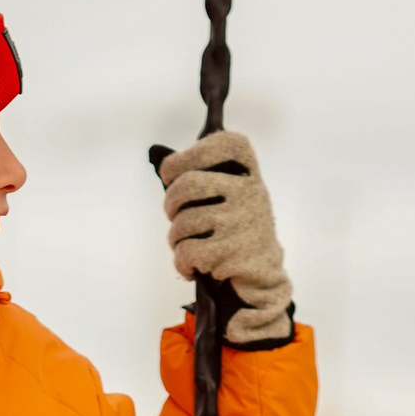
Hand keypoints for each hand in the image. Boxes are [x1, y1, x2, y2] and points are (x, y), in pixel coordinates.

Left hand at [157, 130, 292, 346]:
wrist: (260, 272)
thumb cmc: (232, 224)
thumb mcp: (228, 190)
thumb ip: (199, 168)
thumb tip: (154, 151)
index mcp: (249, 169)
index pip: (217, 143)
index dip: (181, 158)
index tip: (170, 174)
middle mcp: (250, 191)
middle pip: (186, 185)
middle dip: (170, 204)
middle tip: (173, 214)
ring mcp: (242, 222)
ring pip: (182, 222)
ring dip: (175, 238)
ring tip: (186, 243)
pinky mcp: (233, 254)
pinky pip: (186, 252)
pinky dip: (181, 262)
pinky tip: (192, 266)